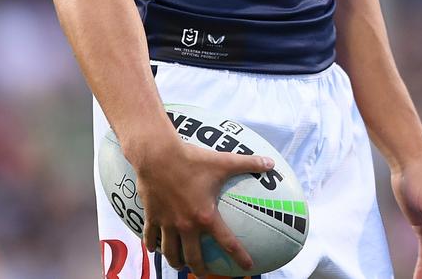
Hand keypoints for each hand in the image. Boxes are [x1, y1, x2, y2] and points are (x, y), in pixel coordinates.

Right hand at [136, 137, 273, 276]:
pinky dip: (152, 245)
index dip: (239, 256)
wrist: (158, 155)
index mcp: (205, 216)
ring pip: (170, 252)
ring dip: (176, 262)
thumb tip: (270, 163)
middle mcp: (186, 225)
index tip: (247, 267)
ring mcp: (167, 223)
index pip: (227, 242)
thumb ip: (248, 163)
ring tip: (180, 265)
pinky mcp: (152, 216)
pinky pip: (150, 237)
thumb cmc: (192, 159)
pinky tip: (153, 248)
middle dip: (200, 270)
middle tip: (205, 275)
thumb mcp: (223, 161)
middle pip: (193, 258)